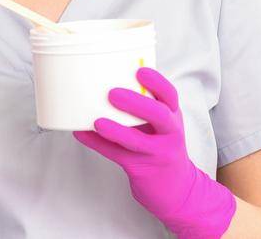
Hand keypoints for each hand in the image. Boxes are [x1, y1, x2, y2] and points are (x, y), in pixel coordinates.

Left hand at [73, 67, 237, 238]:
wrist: (178, 189)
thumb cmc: (163, 149)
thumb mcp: (162, 126)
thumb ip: (144, 108)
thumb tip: (107, 83)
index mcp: (173, 117)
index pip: (170, 96)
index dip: (157, 82)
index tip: (140, 71)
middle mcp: (170, 134)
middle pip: (159, 115)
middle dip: (137, 103)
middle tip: (113, 93)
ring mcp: (157, 153)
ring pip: (138, 141)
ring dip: (117, 130)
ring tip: (98, 121)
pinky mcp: (142, 169)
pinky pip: (118, 156)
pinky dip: (98, 144)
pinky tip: (82, 134)